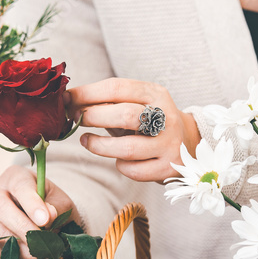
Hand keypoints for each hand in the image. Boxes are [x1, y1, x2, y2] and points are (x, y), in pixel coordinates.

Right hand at [0, 165, 75, 258]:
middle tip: (45, 246)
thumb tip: (48, 216)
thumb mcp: (60, 200)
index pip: (19, 187)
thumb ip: (56, 206)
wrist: (39, 215)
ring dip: (24, 251)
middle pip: (0, 209)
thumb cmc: (50, 204)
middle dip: (24, 230)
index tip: (45, 221)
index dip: (32, 204)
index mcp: (14, 177)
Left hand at [67, 78, 200, 182]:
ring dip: (100, 145)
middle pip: (125, 114)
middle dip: (93, 116)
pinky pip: (136, 170)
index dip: (88, 93)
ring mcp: (170, 144)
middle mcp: (166, 117)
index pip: (118, 87)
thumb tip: (70, 101)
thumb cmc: (149, 122)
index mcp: (156, 94)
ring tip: (86, 141)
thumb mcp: (136, 104)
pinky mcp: (168, 167)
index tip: (68, 98)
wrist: (189, 143)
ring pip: (129, 148)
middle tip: (75, 119)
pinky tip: (116, 160)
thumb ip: (109, 102)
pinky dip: (121, 166)